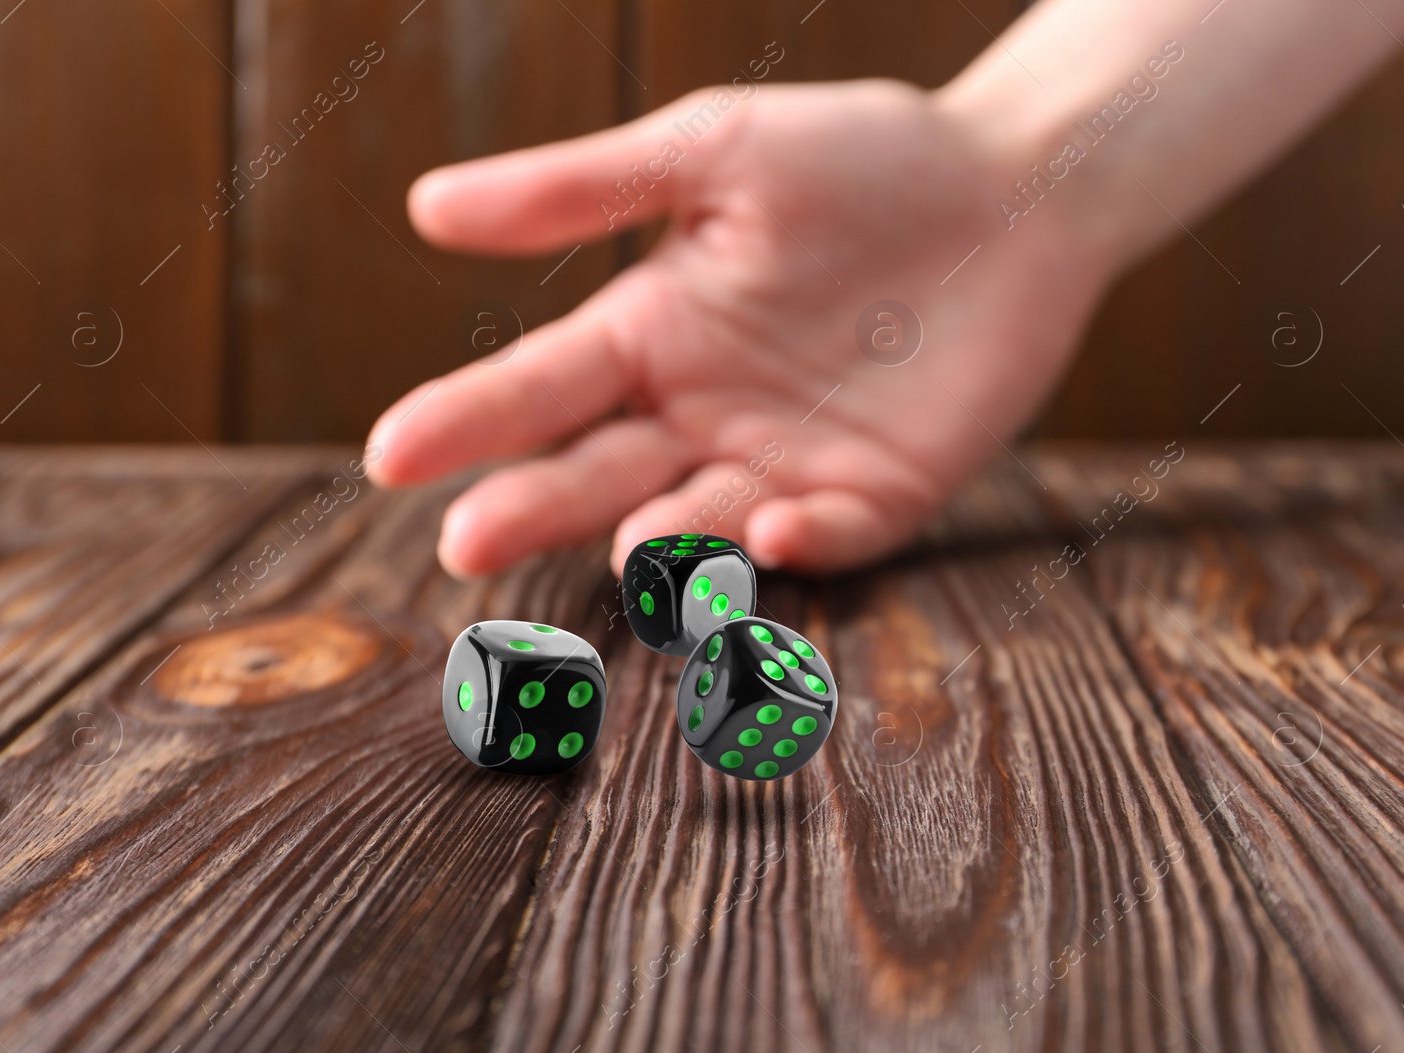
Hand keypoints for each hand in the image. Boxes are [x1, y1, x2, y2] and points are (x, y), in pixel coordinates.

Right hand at [366, 78, 1113, 576]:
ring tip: (624, 551)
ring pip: (703, 522)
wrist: (1012, 187)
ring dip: (664, 545)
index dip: (466, 419)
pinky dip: (801, 542)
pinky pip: (829, 533)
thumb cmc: (857, 158)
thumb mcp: (712, 151)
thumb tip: (426, 206)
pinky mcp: (878, 493)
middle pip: (601, 473)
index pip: (537, 386)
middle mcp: (702, 415)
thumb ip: (581, 190)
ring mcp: (786, 462)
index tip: (391, 454)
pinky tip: (772, 529)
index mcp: (651, 334)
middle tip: (467, 543)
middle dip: (536, 508)